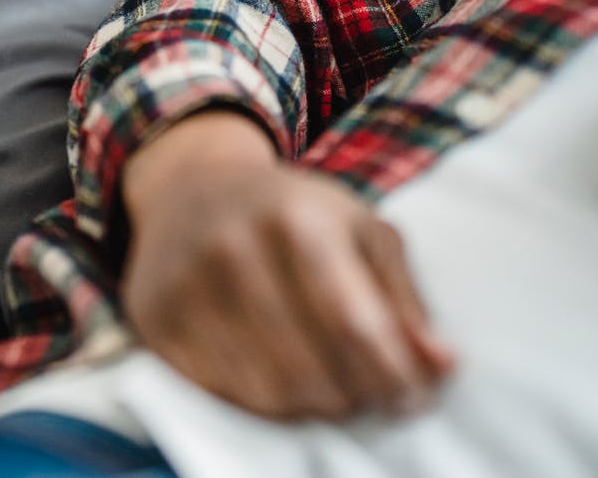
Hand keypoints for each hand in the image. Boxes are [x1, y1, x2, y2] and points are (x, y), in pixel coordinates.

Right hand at [120, 112, 455, 420]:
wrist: (190, 187)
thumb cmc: (289, 211)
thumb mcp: (358, 228)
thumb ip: (404, 297)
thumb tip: (442, 367)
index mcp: (296, 218)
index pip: (356, 326)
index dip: (393, 376)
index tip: (412, 398)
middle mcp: (233, 248)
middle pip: (312, 370)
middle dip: (355, 398)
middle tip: (369, 396)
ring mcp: (186, 286)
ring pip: (266, 393)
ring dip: (311, 409)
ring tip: (329, 390)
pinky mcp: (155, 319)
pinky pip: (220, 394)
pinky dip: (261, 404)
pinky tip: (279, 383)